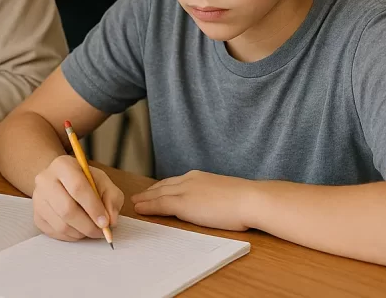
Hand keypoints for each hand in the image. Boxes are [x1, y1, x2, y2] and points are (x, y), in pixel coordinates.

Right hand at [32, 155, 123, 241]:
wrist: (61, 182)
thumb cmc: (85, 182)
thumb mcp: (103, 182)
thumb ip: (112, 199)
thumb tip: (110, 221)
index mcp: (63, 165)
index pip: (78, 187)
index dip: (93, 207)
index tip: (105, 222)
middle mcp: (45, 180)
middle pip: (67, 209)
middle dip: (88, 225)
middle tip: (101, 232)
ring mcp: (38, 199)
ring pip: (61, 225)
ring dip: (81, 233)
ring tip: (91, 230)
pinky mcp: (36, 216)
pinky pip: (55, 233)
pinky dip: (72, 237)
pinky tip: (79, 229)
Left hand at [131, 170, 256, 231]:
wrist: (250, 199)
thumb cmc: (246, 200)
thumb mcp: (226, 195)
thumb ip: (215, 197)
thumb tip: (214, 203)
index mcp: (201, 177)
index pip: (176, 182)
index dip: (162, 187)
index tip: (154, 191)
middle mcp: (190, 180)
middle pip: (164, 186)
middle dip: (150, 191)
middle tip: (138, 196)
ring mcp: (186, 190)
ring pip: (158, 194)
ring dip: (145, 198)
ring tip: (135, 203)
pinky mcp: (183, 203)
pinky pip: (160, 204)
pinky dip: (148, 206)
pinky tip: (139, 209)